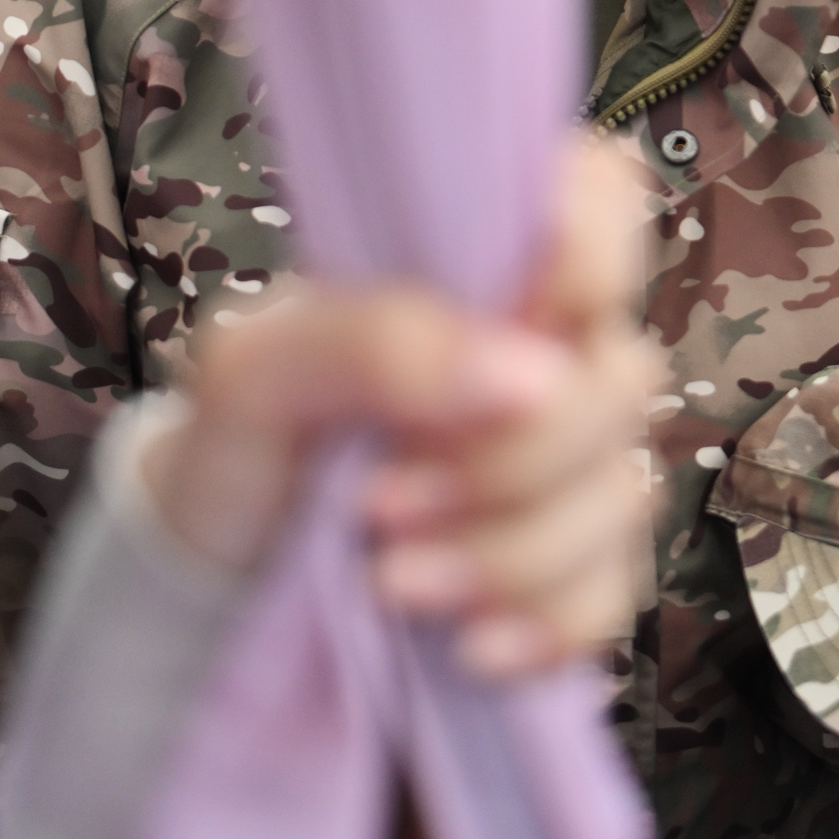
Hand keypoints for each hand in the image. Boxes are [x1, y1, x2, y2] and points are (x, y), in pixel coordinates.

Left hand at [143, 136, 657, 679]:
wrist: (215, 576)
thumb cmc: (241, 437)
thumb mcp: (255, 369)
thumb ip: (375, 339)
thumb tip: (528, 370)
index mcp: (482, 266)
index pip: (605, 193)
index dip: (592, 251)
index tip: (517, 321)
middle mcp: (547, 348)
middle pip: (622, 378)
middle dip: (508, 460)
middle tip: (377, 500)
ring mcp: (572, 461)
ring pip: (623, 494)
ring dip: (508, 553)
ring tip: (387, 578)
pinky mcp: (575, 566)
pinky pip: (615, 594)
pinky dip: (544, 626)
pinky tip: (465, 645)